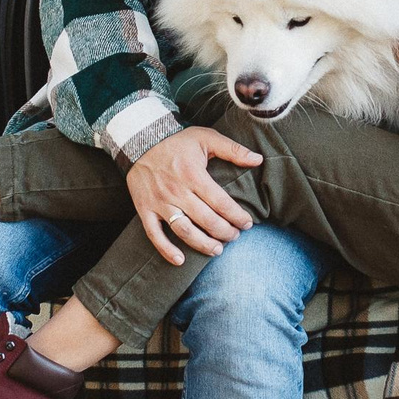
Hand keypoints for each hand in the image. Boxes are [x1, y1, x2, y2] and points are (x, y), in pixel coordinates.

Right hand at [125, 126, 261, 265]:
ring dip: (202, 244)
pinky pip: (154, 234)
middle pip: (206, 220)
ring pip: (184, 230)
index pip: (221, 203)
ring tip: (217, 250)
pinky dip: (166, 249)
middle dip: (225, 232)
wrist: (139, 139)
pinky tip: (180, 260)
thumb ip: (233, 149)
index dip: (237, 216)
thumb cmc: (177, 140)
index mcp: (194, 175)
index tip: (247, 223)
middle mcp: (177, 191)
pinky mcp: (145, 209)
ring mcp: (160, 202)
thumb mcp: (206, 137)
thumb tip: (259, 159)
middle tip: (235, 236)